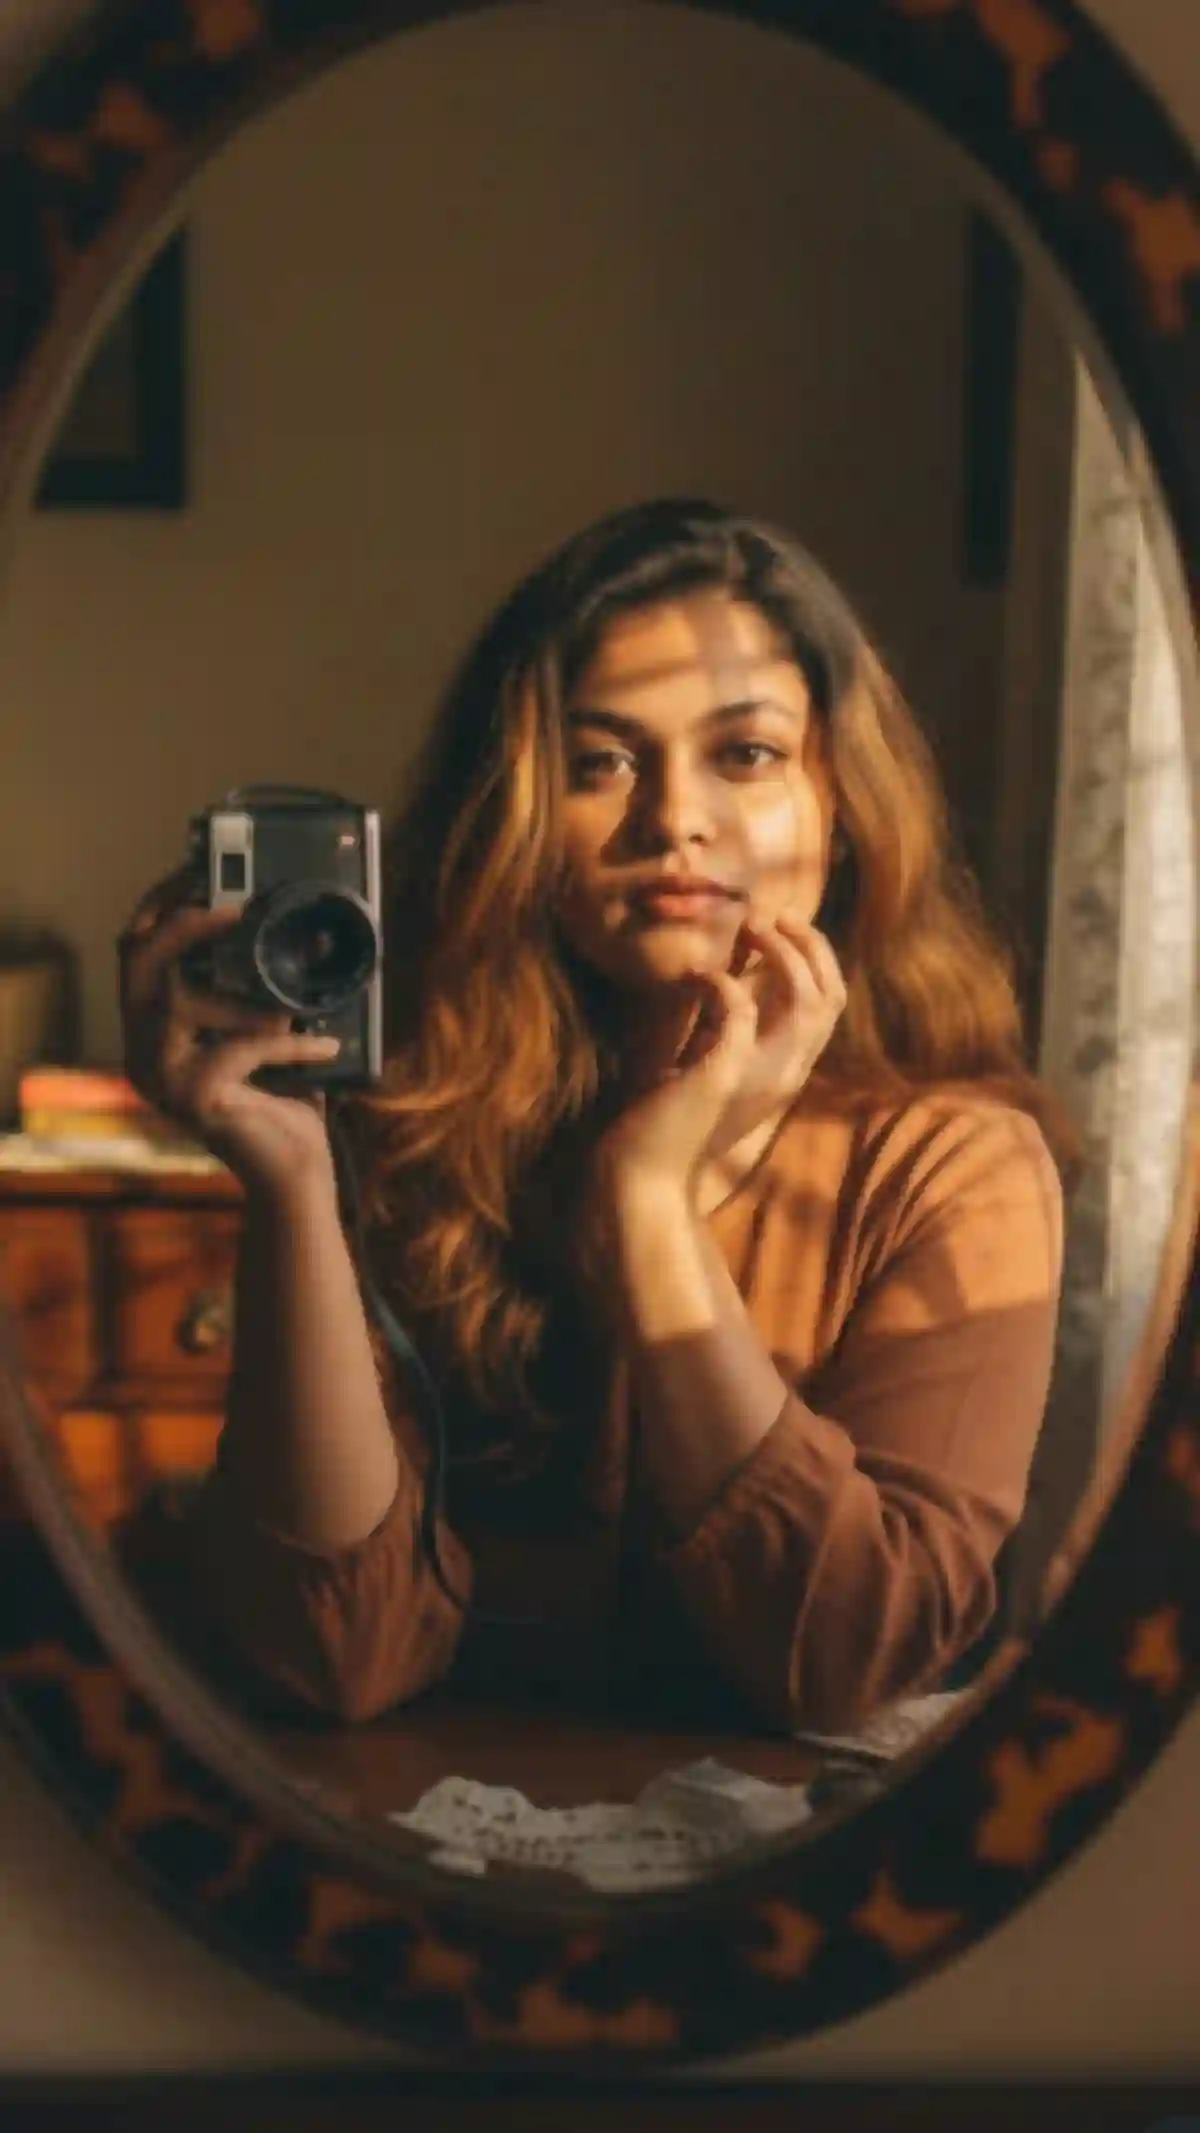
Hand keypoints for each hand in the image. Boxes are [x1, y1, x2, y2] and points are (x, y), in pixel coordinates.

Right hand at [117, 865, 341, 1198]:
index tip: (198, 872)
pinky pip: (241, 1046)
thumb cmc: (286, 1103)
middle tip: (232, 906)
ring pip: (180, 1001)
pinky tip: (326, 1043)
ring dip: (244, 995)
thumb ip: (265, 989)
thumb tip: (304, 927)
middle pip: (138, 964)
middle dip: (182, 924)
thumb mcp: (270, 1034)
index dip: (161, 907)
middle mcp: (143, 1054)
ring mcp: (162, 1078)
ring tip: (296, 999)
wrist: (295, 1178)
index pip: (134, 953)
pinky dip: (290, 1039)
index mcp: (152, 1033)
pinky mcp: (194, 1098)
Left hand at [595, 913, 845, 1198]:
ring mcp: (763, 1078)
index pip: (830, 1004)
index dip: (815, 956)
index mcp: (788, 1070)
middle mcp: (787, 1074)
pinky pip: (743, 1012)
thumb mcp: (710, 1062)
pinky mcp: (726, 1076)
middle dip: (809, 944)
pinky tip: (696, 977)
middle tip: (770, 913)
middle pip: (832, 995)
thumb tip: (726, 974)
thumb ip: (725, 1025)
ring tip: (750, 927)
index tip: (782, 924)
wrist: (644, 1173)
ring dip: (782, 954)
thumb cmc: (668, 1117)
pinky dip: (722, 983)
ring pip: (809, 1001)